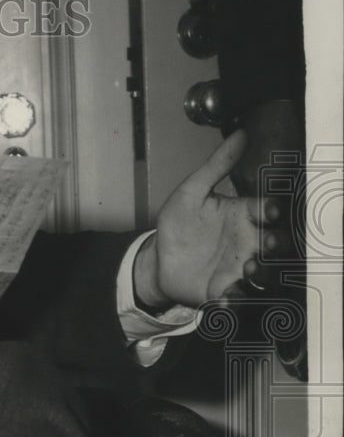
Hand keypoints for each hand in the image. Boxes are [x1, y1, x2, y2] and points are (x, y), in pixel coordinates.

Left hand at [134, 130, 287, 308]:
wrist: (158, 259)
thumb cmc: (179, 224)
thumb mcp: (191, 191)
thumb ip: (216, 165)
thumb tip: (240, 134)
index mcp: (245, 216)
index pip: (268, 210)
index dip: (272, 210)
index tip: (268, 210)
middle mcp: (249, 242)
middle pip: (275, 244)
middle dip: (277, 245)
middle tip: (267, 243)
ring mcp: (240, 269)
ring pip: (264, 274)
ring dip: (262, 273)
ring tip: (249, 269)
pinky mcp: (225, 291)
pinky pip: (238, 299)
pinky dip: (235, 301)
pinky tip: (227, 299)